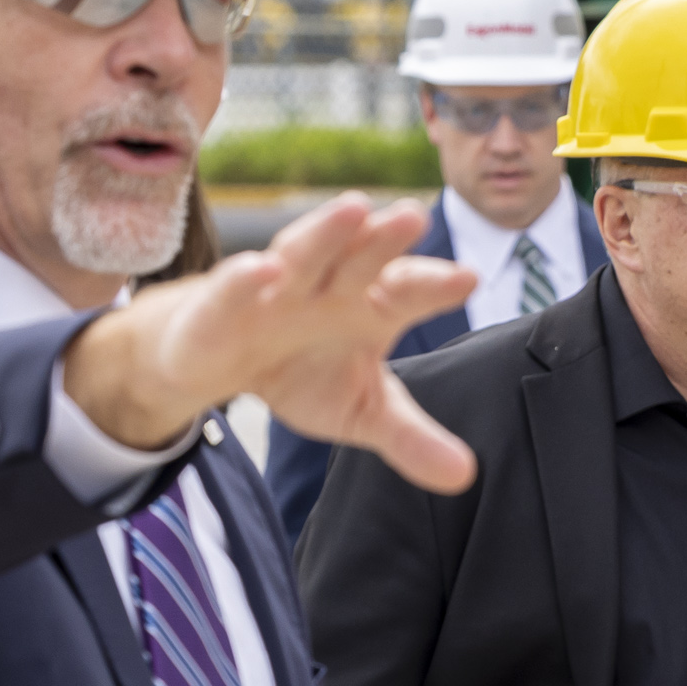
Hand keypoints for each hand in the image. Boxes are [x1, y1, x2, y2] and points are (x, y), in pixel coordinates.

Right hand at [59, 192, 476, 491]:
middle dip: (386, 237)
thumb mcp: (361, 412)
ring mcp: (275, 289)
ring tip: (353, 209)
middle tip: (414, 214)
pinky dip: (246, 277)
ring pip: (304, 253)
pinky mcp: (222, 303)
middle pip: (363, 258)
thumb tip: (465, 476)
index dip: (436, 284)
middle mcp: (328, 286)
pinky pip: (233, 286)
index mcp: (370, 306)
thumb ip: (411, 439)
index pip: (409, 290)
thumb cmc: (301, 372)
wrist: (218, 364)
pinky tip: (263, 268)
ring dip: (326, 232)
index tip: (468, 279)